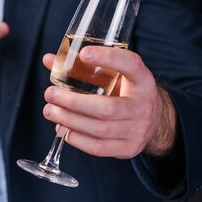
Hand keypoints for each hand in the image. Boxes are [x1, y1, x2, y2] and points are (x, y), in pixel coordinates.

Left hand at [42, 46, 176, 159]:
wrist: (154, 122)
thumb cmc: (126, 92)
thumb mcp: (114, 75)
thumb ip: (83, 67)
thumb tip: (48, 60)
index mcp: (142, 80)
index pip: (130, 65)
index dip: (108, 58)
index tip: (83, 54)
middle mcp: (143, 105)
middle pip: (107, 108)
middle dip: (73, 102)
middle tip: (50, 94)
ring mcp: (137, 130)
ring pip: (100, 129)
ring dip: (69, 120)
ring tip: (50, 111)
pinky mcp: (128, 148)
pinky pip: (98, 147)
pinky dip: (76, 138)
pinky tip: (62, 129)